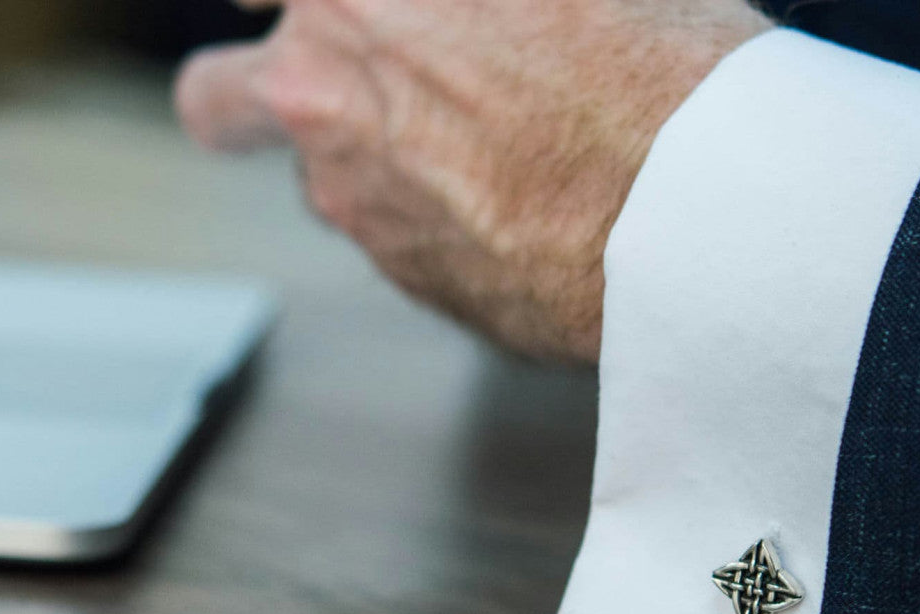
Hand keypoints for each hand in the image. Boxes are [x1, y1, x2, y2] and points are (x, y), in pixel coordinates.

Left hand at [174, 0, 770, 363]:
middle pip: (219, 102)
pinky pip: (400, 242)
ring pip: (324, 180)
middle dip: (252, 96)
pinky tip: (529, 203)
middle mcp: (322, 92)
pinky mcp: (411, 279)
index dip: (272, 3)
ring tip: (498, 149)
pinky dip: (444, 225)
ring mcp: (357, 198)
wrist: (701, 208)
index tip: (301, 11)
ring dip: (377, 165)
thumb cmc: (648, 61)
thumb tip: (469, 9)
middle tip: (329, 91)